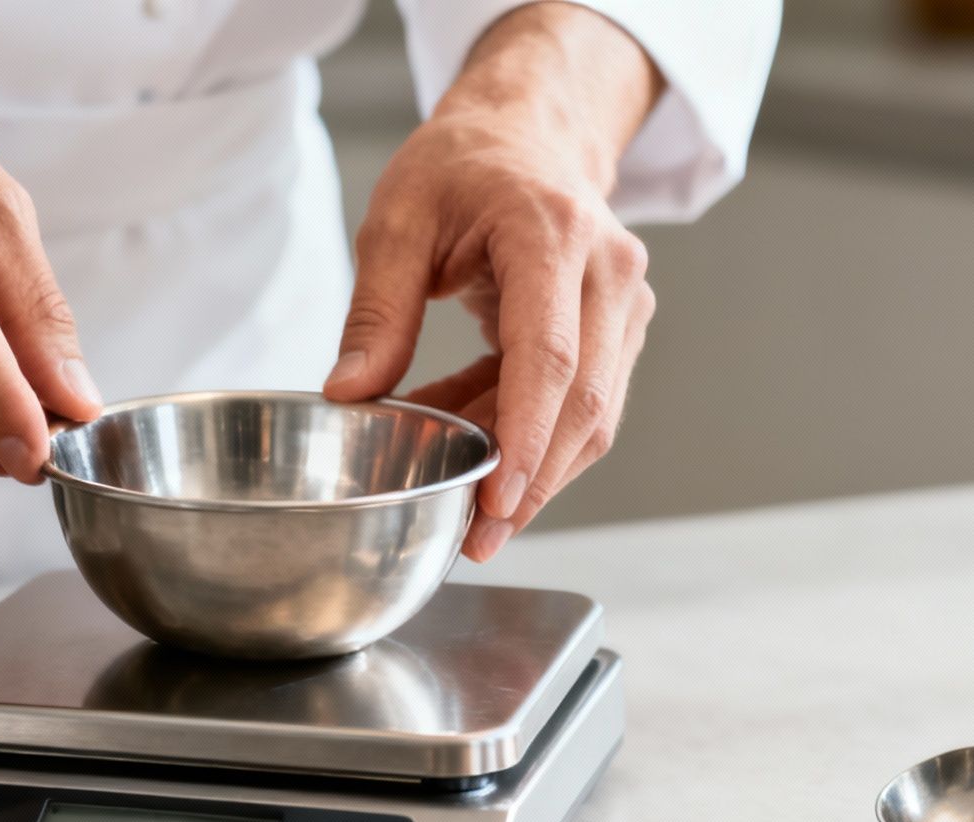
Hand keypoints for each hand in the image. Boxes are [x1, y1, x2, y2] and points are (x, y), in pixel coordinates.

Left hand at [324, 3, 662, 558]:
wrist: (527, 130)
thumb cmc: (461, 165)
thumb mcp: (396, 221)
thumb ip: (376, 312)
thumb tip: (348, 396)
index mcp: (552, 234)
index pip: (551, 356)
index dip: (527, 437)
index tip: (497, 501)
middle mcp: (609, 271)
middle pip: (586, 402)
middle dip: (535, 483)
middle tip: (479, 539)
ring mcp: (625, 302)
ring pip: (595, 415)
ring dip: (534, 470)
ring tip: (468, 508)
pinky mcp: (620, 329)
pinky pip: (584, 403)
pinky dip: (531, 437)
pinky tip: (475, 451)